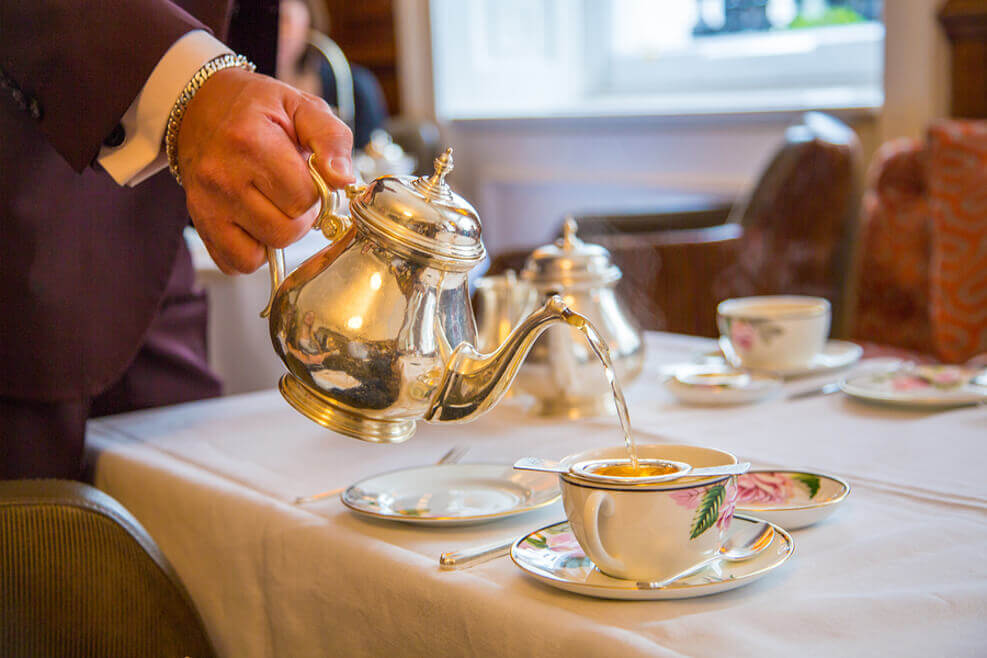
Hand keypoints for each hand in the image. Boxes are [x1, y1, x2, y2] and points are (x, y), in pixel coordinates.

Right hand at [177, 68, 353, 273]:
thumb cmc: (257, 110)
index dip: (317, 191)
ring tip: (273, 203)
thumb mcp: (301, 106)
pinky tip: (255, 222)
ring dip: (279, 233)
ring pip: (264, 252)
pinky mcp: (201, 226)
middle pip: (286, 230)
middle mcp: (222, 178)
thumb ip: (331, 139)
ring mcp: (207, 206)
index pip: (304, 197)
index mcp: (250, 142)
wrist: (200, 109)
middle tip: (292, 190)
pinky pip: (237, 263)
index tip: (310, 176)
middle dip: (300, 215)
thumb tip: (343, 179)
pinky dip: (253, 251)